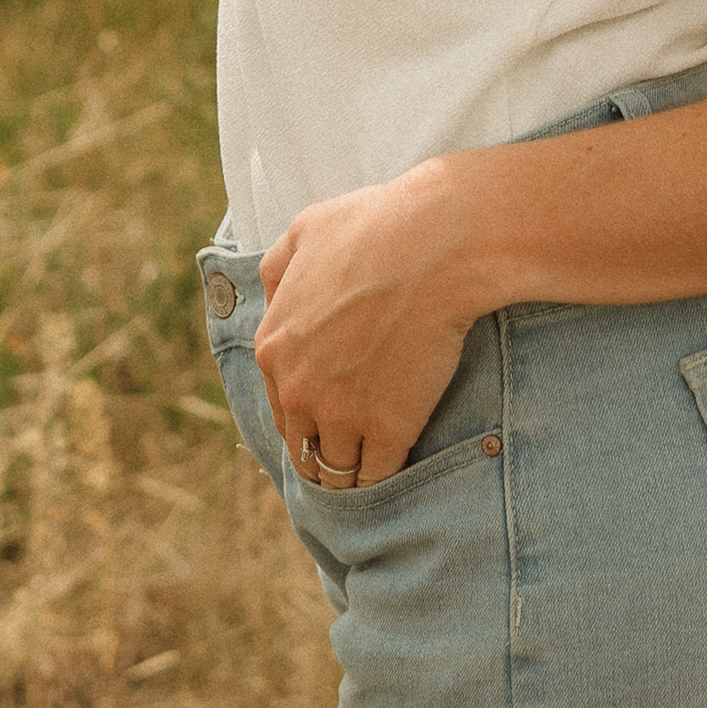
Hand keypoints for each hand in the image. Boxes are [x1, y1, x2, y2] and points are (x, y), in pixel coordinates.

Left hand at [251, 163, 484, 488]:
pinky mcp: (389, 430)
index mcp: (274, 348)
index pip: (279, 407)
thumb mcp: (304, 230)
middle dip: (323, 449)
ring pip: (336, 471)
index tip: (327, 416)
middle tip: (349, 449)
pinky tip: (399, 469)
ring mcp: (342, 415)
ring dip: (351, 472)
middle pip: (303, 447)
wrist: (435, 245)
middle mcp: (298, 390)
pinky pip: (377, 476)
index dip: (305, 413)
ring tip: (370, 470)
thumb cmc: (374, 227)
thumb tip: (272, 295)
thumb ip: (278, 267)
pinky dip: (384, 480)